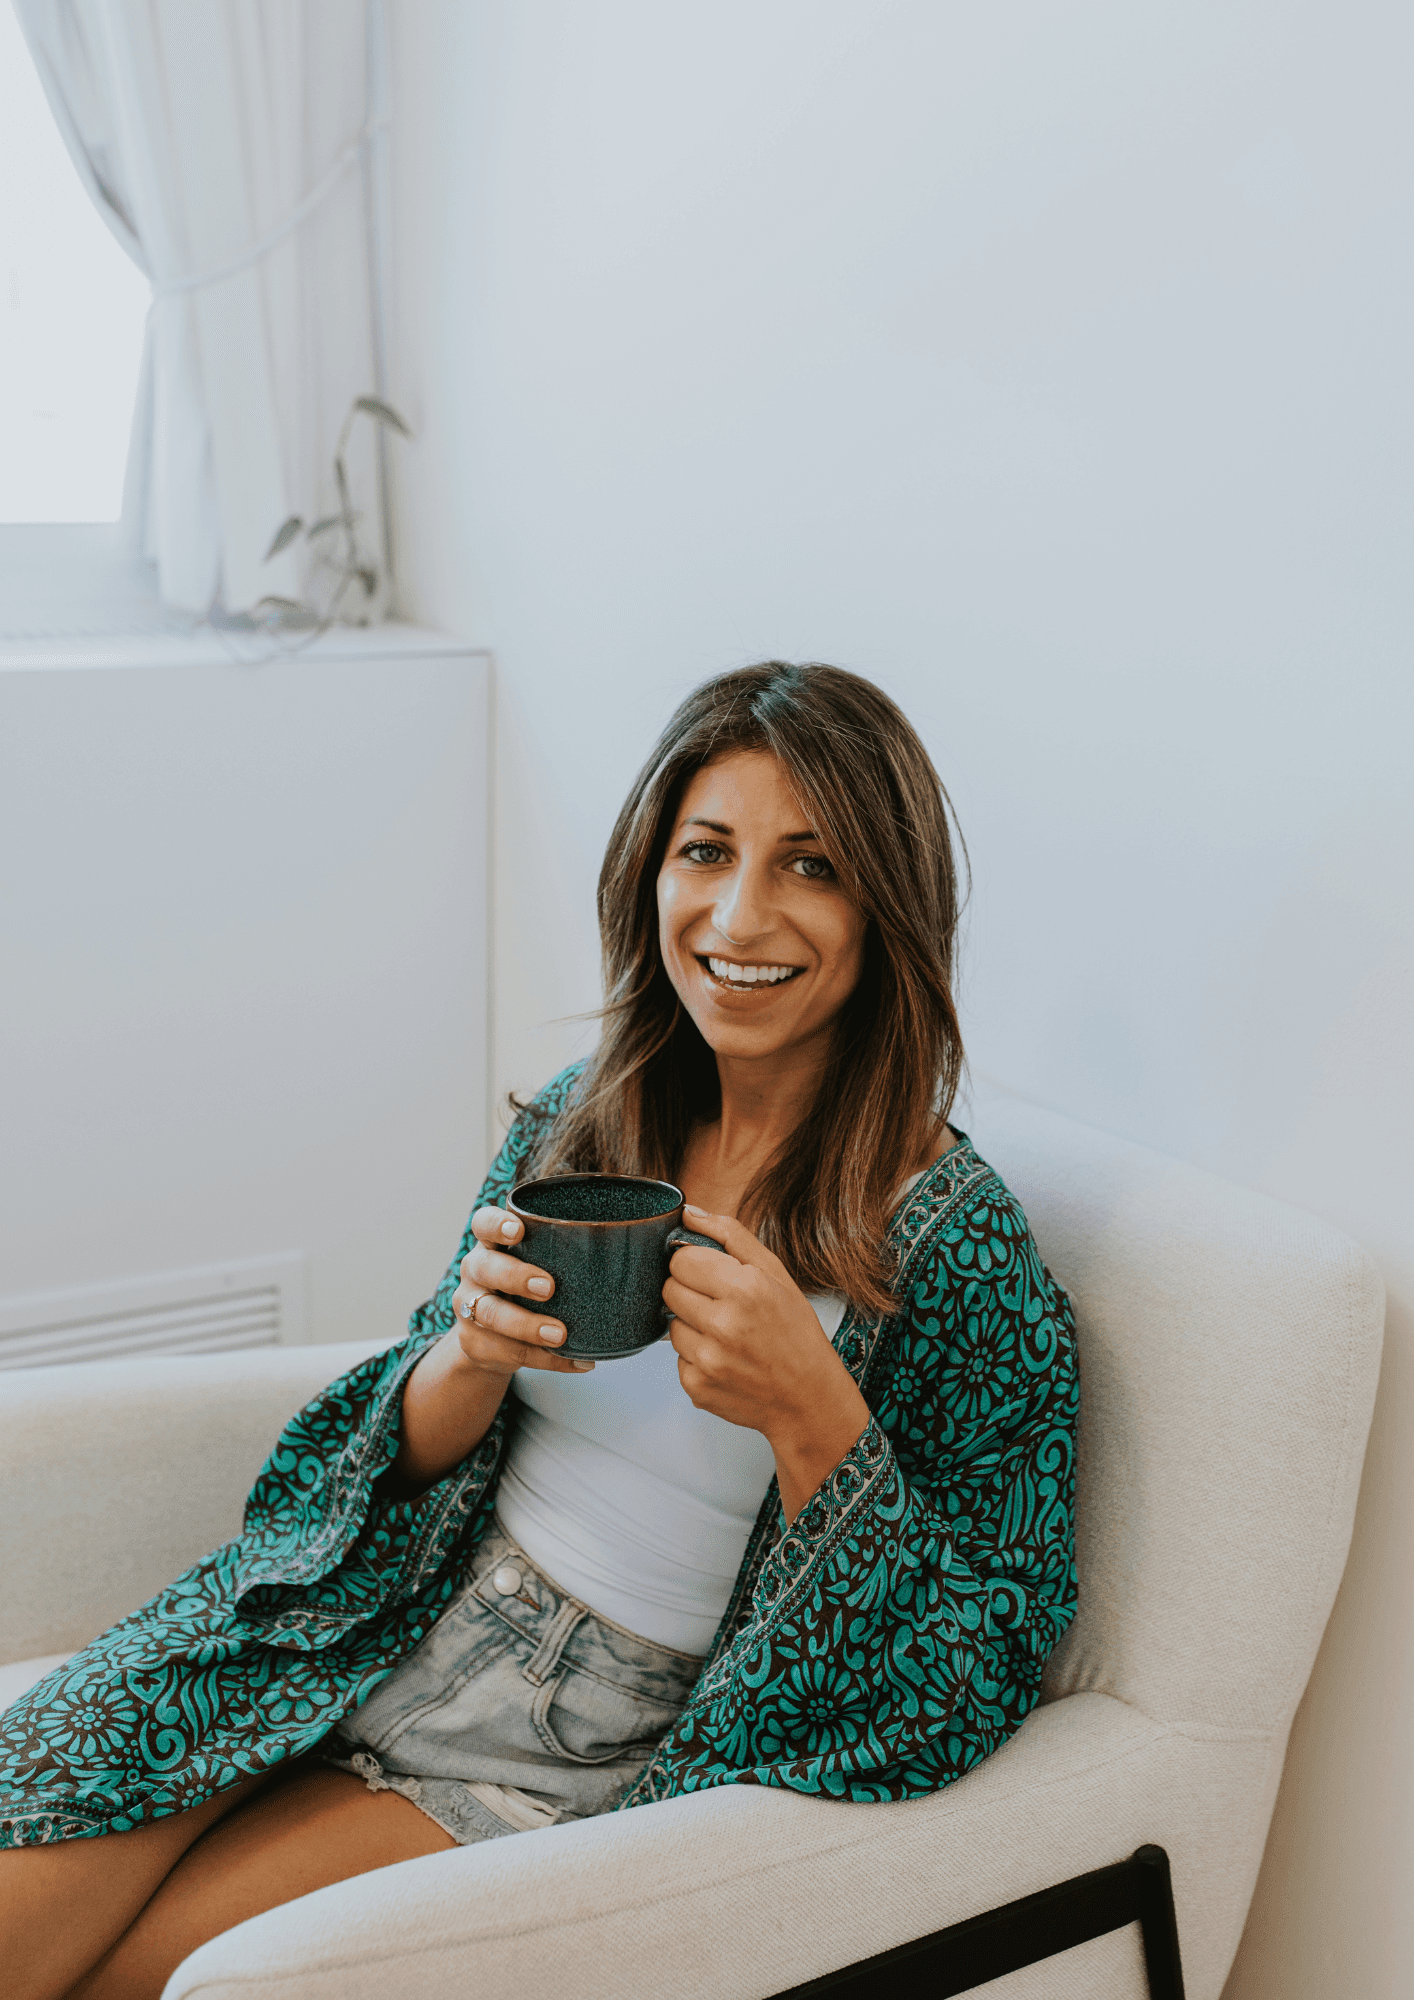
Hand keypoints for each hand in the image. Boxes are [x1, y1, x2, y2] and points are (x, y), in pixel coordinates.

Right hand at [452, 1205, 594, 1378]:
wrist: (491, 1338)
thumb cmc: (528, 1289)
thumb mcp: (538, 1264)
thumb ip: (569, 1255)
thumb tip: (645, 1249)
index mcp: (492, 1244)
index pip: (483, 1223)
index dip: (496, 1224)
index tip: (518, 1231)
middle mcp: (475, 1271)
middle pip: (485, 1267)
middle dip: (516, 1276)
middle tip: (549, 1288)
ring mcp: (470, 1308)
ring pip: (491, 1314)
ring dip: (528, 1325)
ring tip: (559, 1334)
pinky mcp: (474, 1343)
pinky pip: (507, 1352)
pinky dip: (544, 1360)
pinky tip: (574, 1361)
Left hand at [663, 1207, 869, 1519]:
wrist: (808, 1398)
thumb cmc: (795, 1333)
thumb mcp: (776, 1273)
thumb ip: (730, 1235)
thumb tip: (689, 1212)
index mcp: (744, 1288)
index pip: (681, 1259)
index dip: (695, 1263)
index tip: (712, 1273)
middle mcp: (723, 1325)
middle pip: (669, 1289)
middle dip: (689, 1291)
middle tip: (720, 1303)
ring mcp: (707, 1360)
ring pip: (670, 1325)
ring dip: (691, 1325)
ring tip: (726, 1334)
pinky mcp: (696, 1387)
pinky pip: (677, 1359)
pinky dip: (696, 1356)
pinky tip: (725, 1358)